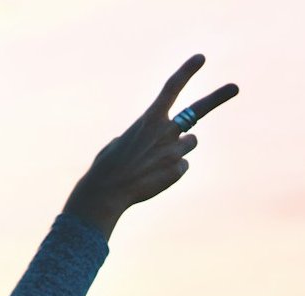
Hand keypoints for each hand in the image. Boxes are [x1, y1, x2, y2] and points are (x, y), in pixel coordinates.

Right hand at [63, 55, 236, 238]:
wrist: (106, 192)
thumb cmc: (107, 166)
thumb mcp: (120, 142)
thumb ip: (142, 136)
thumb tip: (155, 142)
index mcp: (148, 119)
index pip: (171, 89)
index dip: (186, 72)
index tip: (200, 58)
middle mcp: (166, 131)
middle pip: (197, 110)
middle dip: (218, 97)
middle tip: (234, 88)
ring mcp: (175, 150)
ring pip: (190, 143)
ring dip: (177, 149)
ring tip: (154, 162)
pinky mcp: (178, 170)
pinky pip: (182, 166)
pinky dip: (170, 171)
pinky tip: (153, 177)